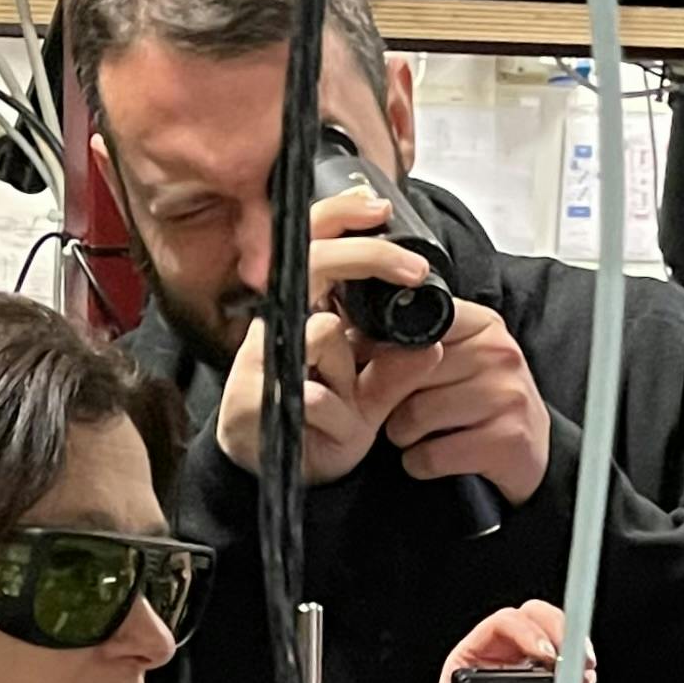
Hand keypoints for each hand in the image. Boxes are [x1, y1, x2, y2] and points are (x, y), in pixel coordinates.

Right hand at [209, 188, 444, 481]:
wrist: (279, 477)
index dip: (339, 216)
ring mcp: (263, 356)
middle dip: (368, 257)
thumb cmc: (320, 428)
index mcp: (304, 315)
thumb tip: (430, 346)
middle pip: (316, 262)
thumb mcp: (372, 399)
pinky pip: (314, 394)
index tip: (377, 205)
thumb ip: (398, 371)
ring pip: (325, 332)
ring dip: (350, 378)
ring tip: (347, 411)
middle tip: (413, 270)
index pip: (313, 246)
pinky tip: (328, 435)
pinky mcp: (253, 393)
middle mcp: (279, 325)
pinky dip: (335, 418)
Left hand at [352, 296, 555, 508]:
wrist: (530, 453)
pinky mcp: (506, 441)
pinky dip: (419, 463)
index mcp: (482, 325)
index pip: (416, 325)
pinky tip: (431, 457)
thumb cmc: (482, 402)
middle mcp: (499, 354)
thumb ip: (413, 343)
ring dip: (402, 434)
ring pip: (415, 415)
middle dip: (390, 400)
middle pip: (408, 372)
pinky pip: (431, 455)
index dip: (384, 350)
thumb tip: (348, 337)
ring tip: (416, 435)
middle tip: (398, 412)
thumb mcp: (457, 360)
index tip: (375, 367)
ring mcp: (506, 397)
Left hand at [380, 600, 583, 682]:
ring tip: (581, 676)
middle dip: (561, 635)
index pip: (501, 626)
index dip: (528, 631)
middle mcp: (496, 673)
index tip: (546, 653)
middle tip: (576, 659)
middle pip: (535, 625)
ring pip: (558, 652)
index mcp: (465, 670)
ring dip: (575, 660)